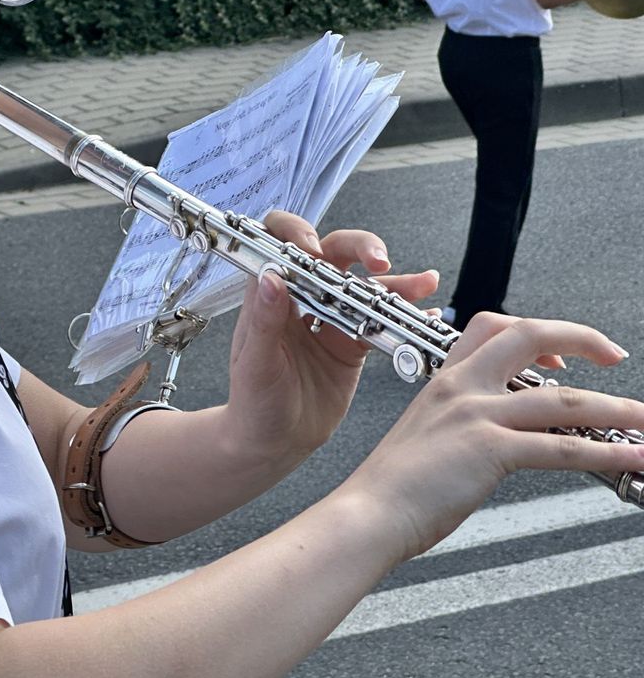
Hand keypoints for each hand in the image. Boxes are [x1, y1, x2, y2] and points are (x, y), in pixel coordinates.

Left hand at [225, 211, 438, 459]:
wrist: (274, 443)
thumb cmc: (254, 403)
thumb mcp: (255, 364)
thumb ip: (265, 321)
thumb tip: (271, 278)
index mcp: (270, 295)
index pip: (278, 242)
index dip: (296, 233)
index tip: (312, 248)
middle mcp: (302, 299)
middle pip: (332, 253)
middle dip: (360, 247)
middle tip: (379, 259)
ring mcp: (330, 319)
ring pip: (364, 286)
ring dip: (395, 281)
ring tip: (423, 282)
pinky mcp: (353, 343)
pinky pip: (382, 321)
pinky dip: (404, 314)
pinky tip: (424, 312)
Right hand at [345, 313, 642, 560]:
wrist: (368, 513)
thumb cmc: (390, 487)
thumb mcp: (425, 436)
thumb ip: (460, 424)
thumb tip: (500, 437)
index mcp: (444, 381)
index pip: (492, 327)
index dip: (535, 332)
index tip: (562, 353)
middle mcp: (461, 387)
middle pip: (529, 335)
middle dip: (582, 338)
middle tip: (615, 355)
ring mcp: (475, 415)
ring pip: (562, 399)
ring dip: (616, 408)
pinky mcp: (489, 449)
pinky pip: (562, 446)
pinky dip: (607, 451)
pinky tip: (633, 456)